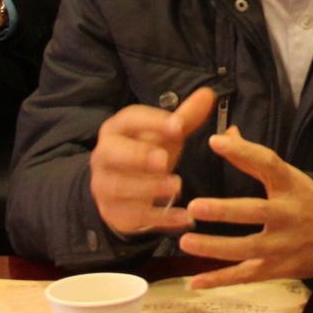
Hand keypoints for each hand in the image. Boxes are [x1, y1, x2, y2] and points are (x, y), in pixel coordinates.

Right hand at [89, 87, 214, 238]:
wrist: (120, 193)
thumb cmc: (145, 154)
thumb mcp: (163, 136)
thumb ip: (184, 118)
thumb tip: (208, 94)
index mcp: (116, 130)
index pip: (128, 120)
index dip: (152, 121)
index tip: (178, 126)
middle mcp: (104, 156)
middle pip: (112, 153)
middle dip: (137, 156)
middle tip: (164, 160)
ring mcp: (105, 187)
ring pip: (119, 187)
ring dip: (148, 187)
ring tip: (177, 186)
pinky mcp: (116, 213)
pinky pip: (135, 216)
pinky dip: (161, 218)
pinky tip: (185, 217)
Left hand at [178, 125, 312, 291]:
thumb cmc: (306, 201)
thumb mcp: (289, 176)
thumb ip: (255, 157)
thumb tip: (225, 133)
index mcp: (290, 185)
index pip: (267, 164)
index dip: (242, 153)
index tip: (215, 141)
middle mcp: (287, 215)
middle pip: (255, 212)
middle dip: (224, 211)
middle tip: (195, 207)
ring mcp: (282, 245)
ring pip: (246, 248)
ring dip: (214, 247)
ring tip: (186, 242)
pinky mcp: (275, 269)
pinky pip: (244, 276)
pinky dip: (219, 280)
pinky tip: (194, 281)